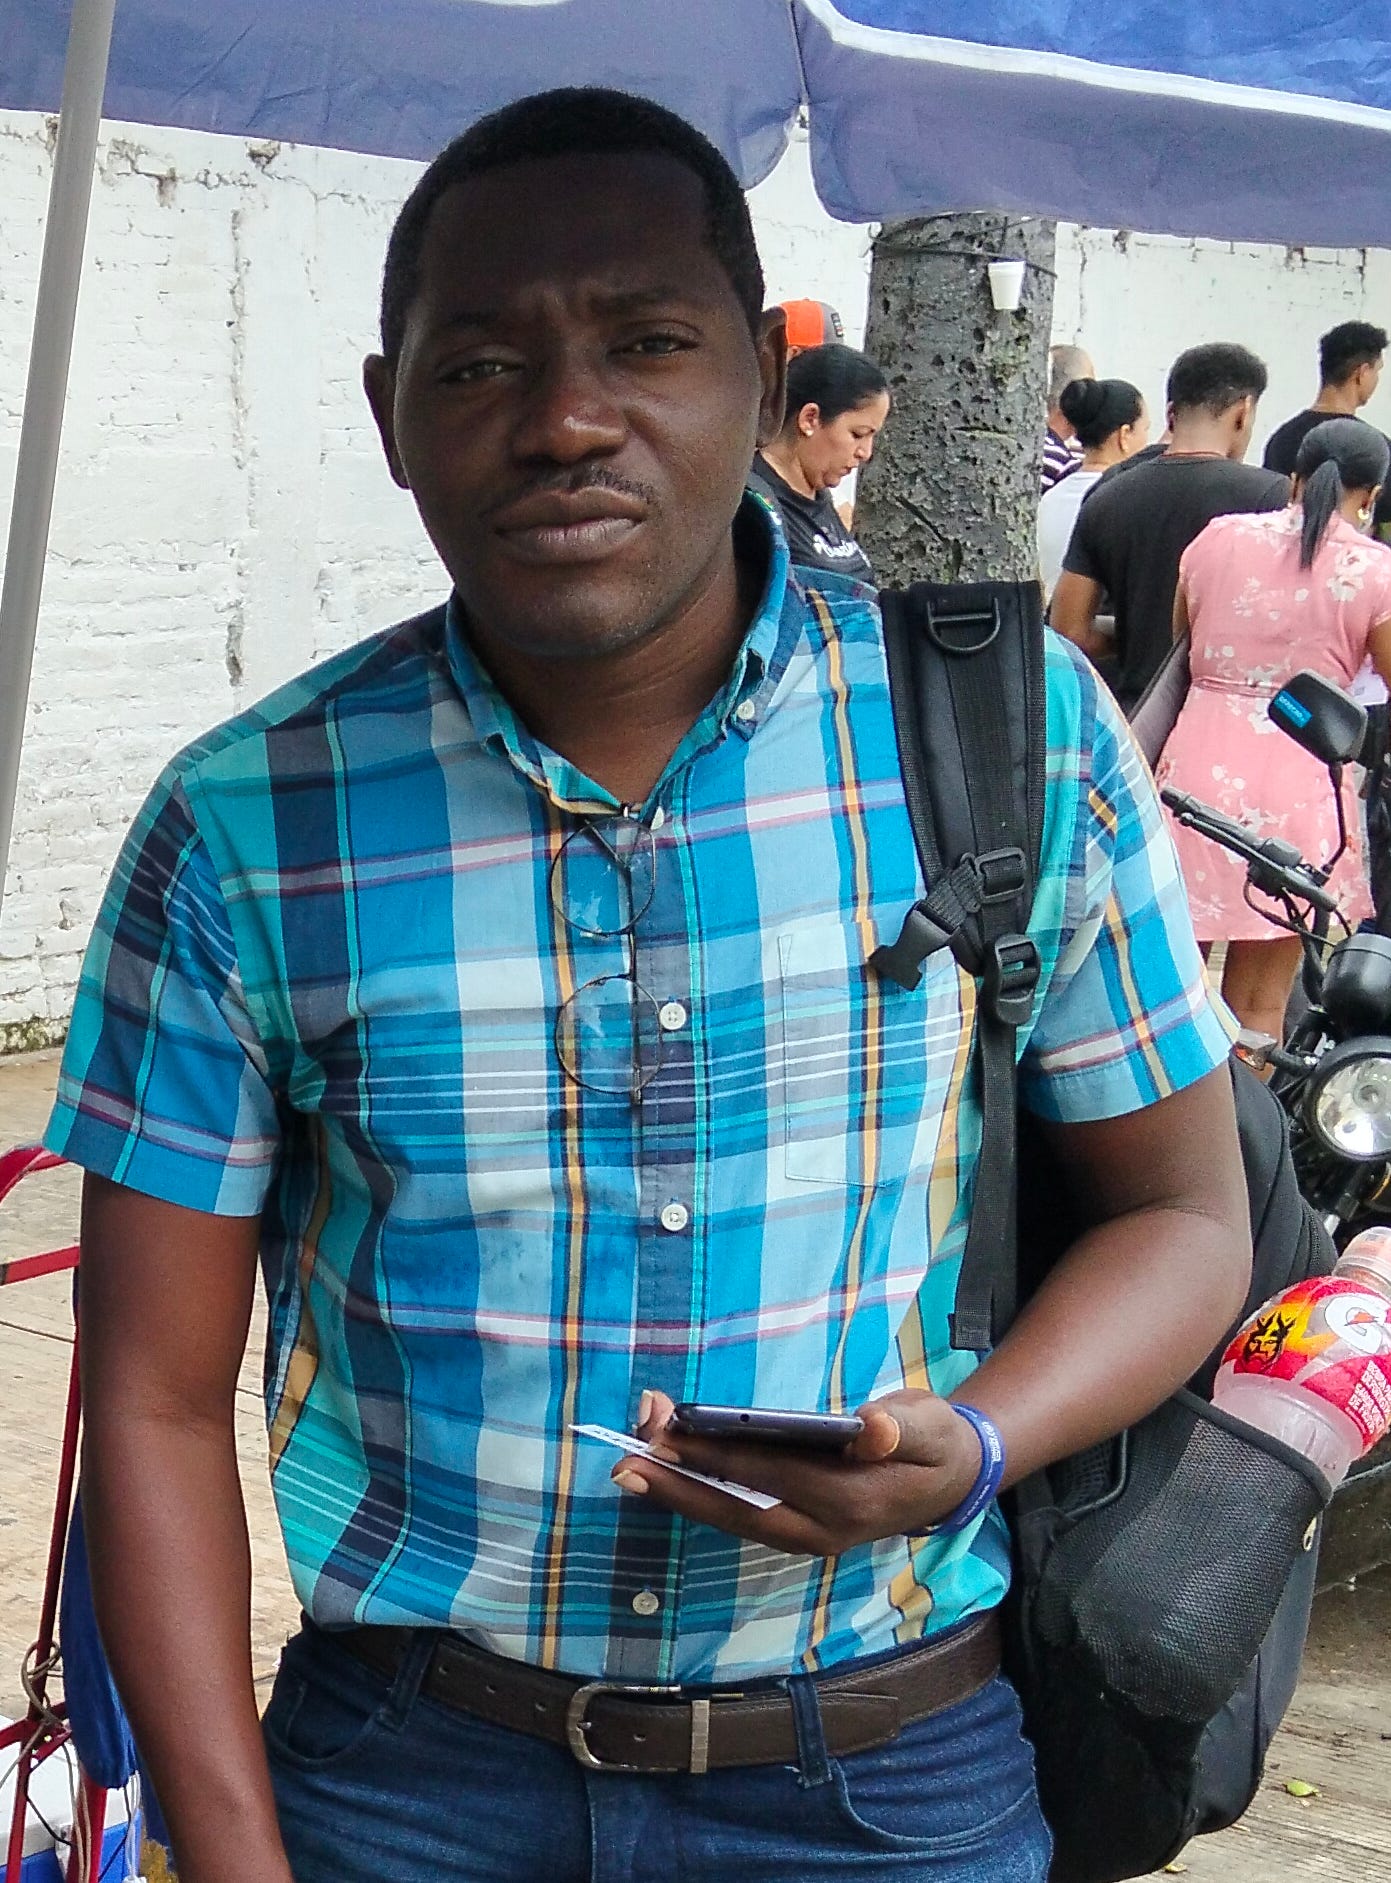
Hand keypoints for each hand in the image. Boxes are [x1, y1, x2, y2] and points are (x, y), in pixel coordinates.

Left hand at [615, 1389, 983, 1555]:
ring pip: (735, 1518)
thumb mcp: (931, 1424)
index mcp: (853, 1499)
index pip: (772, 1475)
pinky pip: (743, 1516)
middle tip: (624, 1463)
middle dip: (679, 1487)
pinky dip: (704, 1495)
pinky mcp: (800, 1530)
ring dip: (682, 1493)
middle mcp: (823, 1529)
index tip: (671, 1434)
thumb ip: (902, 1426)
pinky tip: (671, 1474)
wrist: (953, 1482)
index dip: (719, 1455)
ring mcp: (809, 1536)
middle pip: (739, 1510)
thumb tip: (872, 1427)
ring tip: (633, 1466)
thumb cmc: (935, 1442)